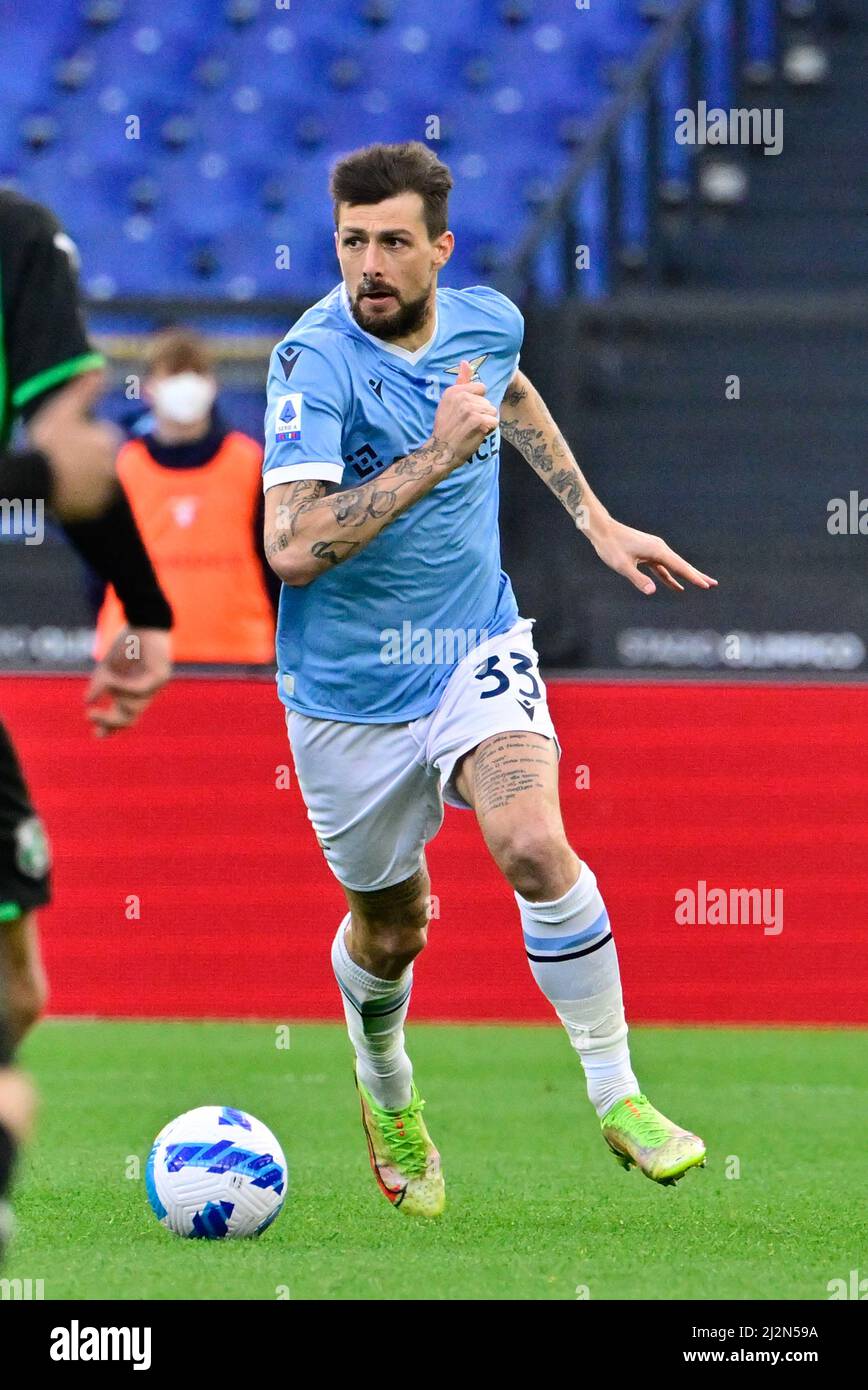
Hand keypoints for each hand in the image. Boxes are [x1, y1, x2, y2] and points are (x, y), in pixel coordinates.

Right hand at [28, 370, 121, 519]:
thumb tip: (101, 368)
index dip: (86, 437)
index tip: (67, 442)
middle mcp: (115, 464)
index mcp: (109, 439)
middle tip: (63, 460)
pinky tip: (68, 491)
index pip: (104, 436)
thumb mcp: (63, 410)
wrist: (34, 479)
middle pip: (104, 459)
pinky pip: (95, 500)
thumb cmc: (48, 442)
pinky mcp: (98, 508)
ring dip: (88, 477)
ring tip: (64, 476)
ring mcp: (108, 488)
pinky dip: (86, 497)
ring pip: (100, 479)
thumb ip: (84, 390)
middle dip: (89, 458)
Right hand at [85, 627, 171, 736]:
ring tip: (104, 680)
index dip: (109, 727)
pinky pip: (140, 689)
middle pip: (129, 718)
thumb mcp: (108, 667)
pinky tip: (111, 679)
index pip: (122, 717)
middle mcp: (144, 694)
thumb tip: (87, 701)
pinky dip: (122, 686)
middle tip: (90, 715)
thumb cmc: (127, 644)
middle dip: (109, 721)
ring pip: (134, 706)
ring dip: (114, 695)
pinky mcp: (161, 677)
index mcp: (131, 695)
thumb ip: (99, 684)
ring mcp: (154, 687)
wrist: (143, 622)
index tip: (95, 735)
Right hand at [431, 359, 498, 466]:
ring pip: (492, 412)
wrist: (441, 451)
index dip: (477, 402)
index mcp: (454, 391)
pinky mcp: (477, 420)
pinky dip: (488, 431)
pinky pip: (494, 423)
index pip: (481, 388)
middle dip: (482, 414)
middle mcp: (461, 396)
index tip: (464, 414)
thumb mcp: (450, 401)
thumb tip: (465, 361)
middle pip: (488, 402)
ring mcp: (469, 408)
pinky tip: (476, 434)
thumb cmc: (447, 428)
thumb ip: (461, 381)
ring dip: (485, 423)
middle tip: (466, 425)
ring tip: (471, 430)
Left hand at [590, 518, 717, 594]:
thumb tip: (652, 591)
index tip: (706, 585)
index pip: (679, 567)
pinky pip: (663, 567)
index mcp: (657, 550)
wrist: (602, 529)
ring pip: (674, 566)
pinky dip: (670, 577)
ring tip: (701, 584)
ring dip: (686, 576)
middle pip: (682, 565)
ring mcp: (654, 550)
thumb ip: (638, 579)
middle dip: (697, 575)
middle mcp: (659, 548)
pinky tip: (677, 586)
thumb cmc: (611, 547)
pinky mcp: (648, 553)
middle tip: (713, 584)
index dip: (693, 577)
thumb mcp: (623, 566)